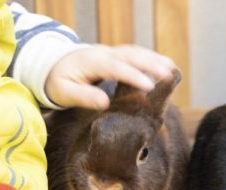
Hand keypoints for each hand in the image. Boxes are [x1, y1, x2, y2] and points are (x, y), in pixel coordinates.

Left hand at [45, 44, 175, 109]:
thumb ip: (83, 96)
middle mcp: (102, 54)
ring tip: (171, 69)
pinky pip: (132, 54)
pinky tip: (159, 65)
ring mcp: (109, 53)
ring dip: (153, 59)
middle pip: (129, 55)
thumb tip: (105, 102)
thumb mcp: (65, 92)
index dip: (132, 75)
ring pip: (134, 52)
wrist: (54, 67)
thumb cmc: (59, 82)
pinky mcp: (113, 56)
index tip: (149, 86)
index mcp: (91, 62)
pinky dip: (147, 58)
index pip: (115, 67)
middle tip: (168, 75)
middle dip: (150, 64)